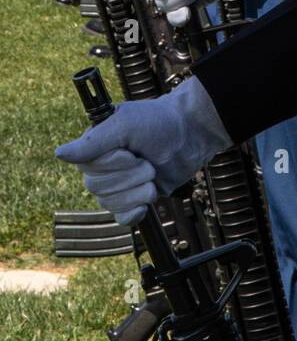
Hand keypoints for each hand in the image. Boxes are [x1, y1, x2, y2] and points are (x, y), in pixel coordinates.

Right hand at [55, 77, 232, 223]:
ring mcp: (119, 184)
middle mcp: (102, 167)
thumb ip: (93, 142)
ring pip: (110, 204)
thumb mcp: (125, 124)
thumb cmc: (159, 122)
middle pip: (98, 189)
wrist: (191, 134)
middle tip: (147, 161)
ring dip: (138, 190)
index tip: (130, 152)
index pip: (87, 168)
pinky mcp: (134, 198)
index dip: (112, 164)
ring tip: (153, 172)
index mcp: (95, 146)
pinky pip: (122, 218)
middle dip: (129, 176)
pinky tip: (145, 201)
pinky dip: (134, 211)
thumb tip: (60, 153)